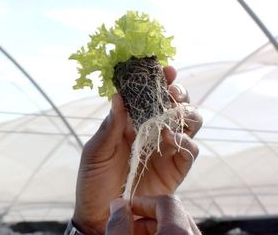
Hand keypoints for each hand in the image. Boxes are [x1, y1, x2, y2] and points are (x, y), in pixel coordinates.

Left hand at [72, 66, 201, 234]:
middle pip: (176, 104)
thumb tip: (118, 95)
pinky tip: (168, 139)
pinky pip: (189, 151)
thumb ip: (110, 127)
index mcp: (132, 122)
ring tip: (170, 113)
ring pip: (189, 123)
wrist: (101, 214)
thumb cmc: (93, 181)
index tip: (164, 68)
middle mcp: (152, 132)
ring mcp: (166, 150)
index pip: (150, 95)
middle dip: (178, 92)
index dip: (159, 80)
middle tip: (171, 90)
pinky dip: (184, 141)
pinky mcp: (175, 170)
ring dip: (184, 113)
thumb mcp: (96, 152)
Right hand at [106, 195, 200, 234]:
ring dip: (160, 227)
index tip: (129, 210)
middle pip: (177, 213)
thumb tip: (119, 204)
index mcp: (178, 233)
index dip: (144, 203)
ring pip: (183, 227)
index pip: (168, 201)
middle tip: (132, 227)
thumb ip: (120, 223)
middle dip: (151, 216)